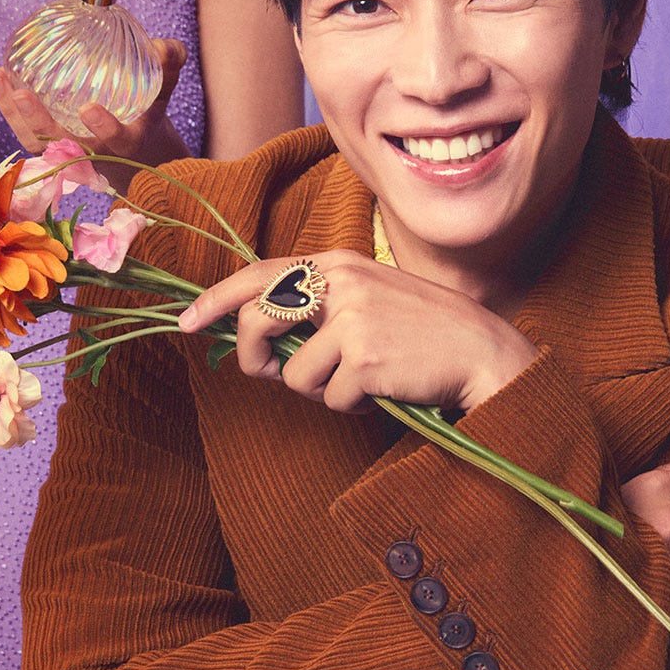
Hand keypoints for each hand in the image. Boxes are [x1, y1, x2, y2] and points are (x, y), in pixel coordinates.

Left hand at [0, 38, 188, 194]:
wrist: (131, 148)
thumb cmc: (145, 113)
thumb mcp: (161, 91)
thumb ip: (167, 67)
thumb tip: (164, 46)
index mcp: (126, 143)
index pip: (117, 141)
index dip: (105, 128)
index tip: (90, 109)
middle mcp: (94, 153)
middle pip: (64, 145)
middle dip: (42, 123)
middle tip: (25, 94)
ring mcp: (68, 153)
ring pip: (38, 140)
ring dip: (16, 114)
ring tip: (0, 78)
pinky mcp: (49, 146)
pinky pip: (25, 131)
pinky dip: (8, 108)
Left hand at [179, 250, 537, 411]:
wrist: (483, 352)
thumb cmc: (424, 333)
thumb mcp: (370, 299)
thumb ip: (320, 307)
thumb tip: (262, 344)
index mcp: (338, 263)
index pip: (259, 274)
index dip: (216, 299)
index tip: (186, 323)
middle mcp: (340, 283)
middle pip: (256, 320)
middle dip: (252, 358)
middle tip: (271, 373)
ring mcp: (353, 318)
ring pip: (294, 375)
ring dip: (321, 390)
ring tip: (362, 379)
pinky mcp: (365, 356)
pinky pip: (329, 398)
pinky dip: (352, 405)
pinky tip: (383, 389)